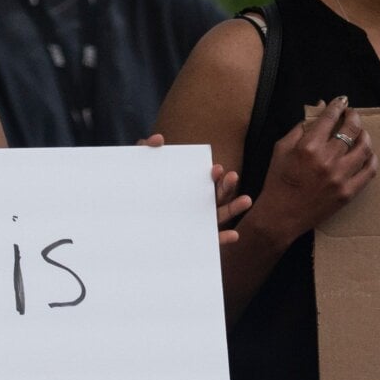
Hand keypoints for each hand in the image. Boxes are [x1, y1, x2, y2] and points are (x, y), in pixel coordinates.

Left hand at [138, 134, 252, 245]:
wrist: (132, 220)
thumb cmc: (143, 192)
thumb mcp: (143, 170)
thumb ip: (147, 151)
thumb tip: (158, 138)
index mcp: (194, 188)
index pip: (209, 180)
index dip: (215, 175)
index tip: (216, 169)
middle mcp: (202, 204)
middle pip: (220, 194)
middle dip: (228, 185)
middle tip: (232, 176)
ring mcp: (201, 222)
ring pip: (222, 215)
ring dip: (235, 207)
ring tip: (247, 200)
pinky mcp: (198, 240)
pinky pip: (213, 240)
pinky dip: (225, 238)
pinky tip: (234, 235)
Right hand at [253, 97, 375, 241]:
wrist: (281, 215)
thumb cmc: (278, 181)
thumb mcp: (281, 149)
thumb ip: (300, 127)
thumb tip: (319, 109)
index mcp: (308, 147)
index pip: (330, 118)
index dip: (338, 106)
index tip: (341, 101)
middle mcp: (327, 160)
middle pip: (351, 129)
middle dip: (354, 116)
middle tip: (352, 114)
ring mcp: (340, 177)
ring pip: (364, 148)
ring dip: (364, 135)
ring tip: (360, 133)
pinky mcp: (347, 193)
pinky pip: (369, 171)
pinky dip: (371, 159)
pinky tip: (367, 154)